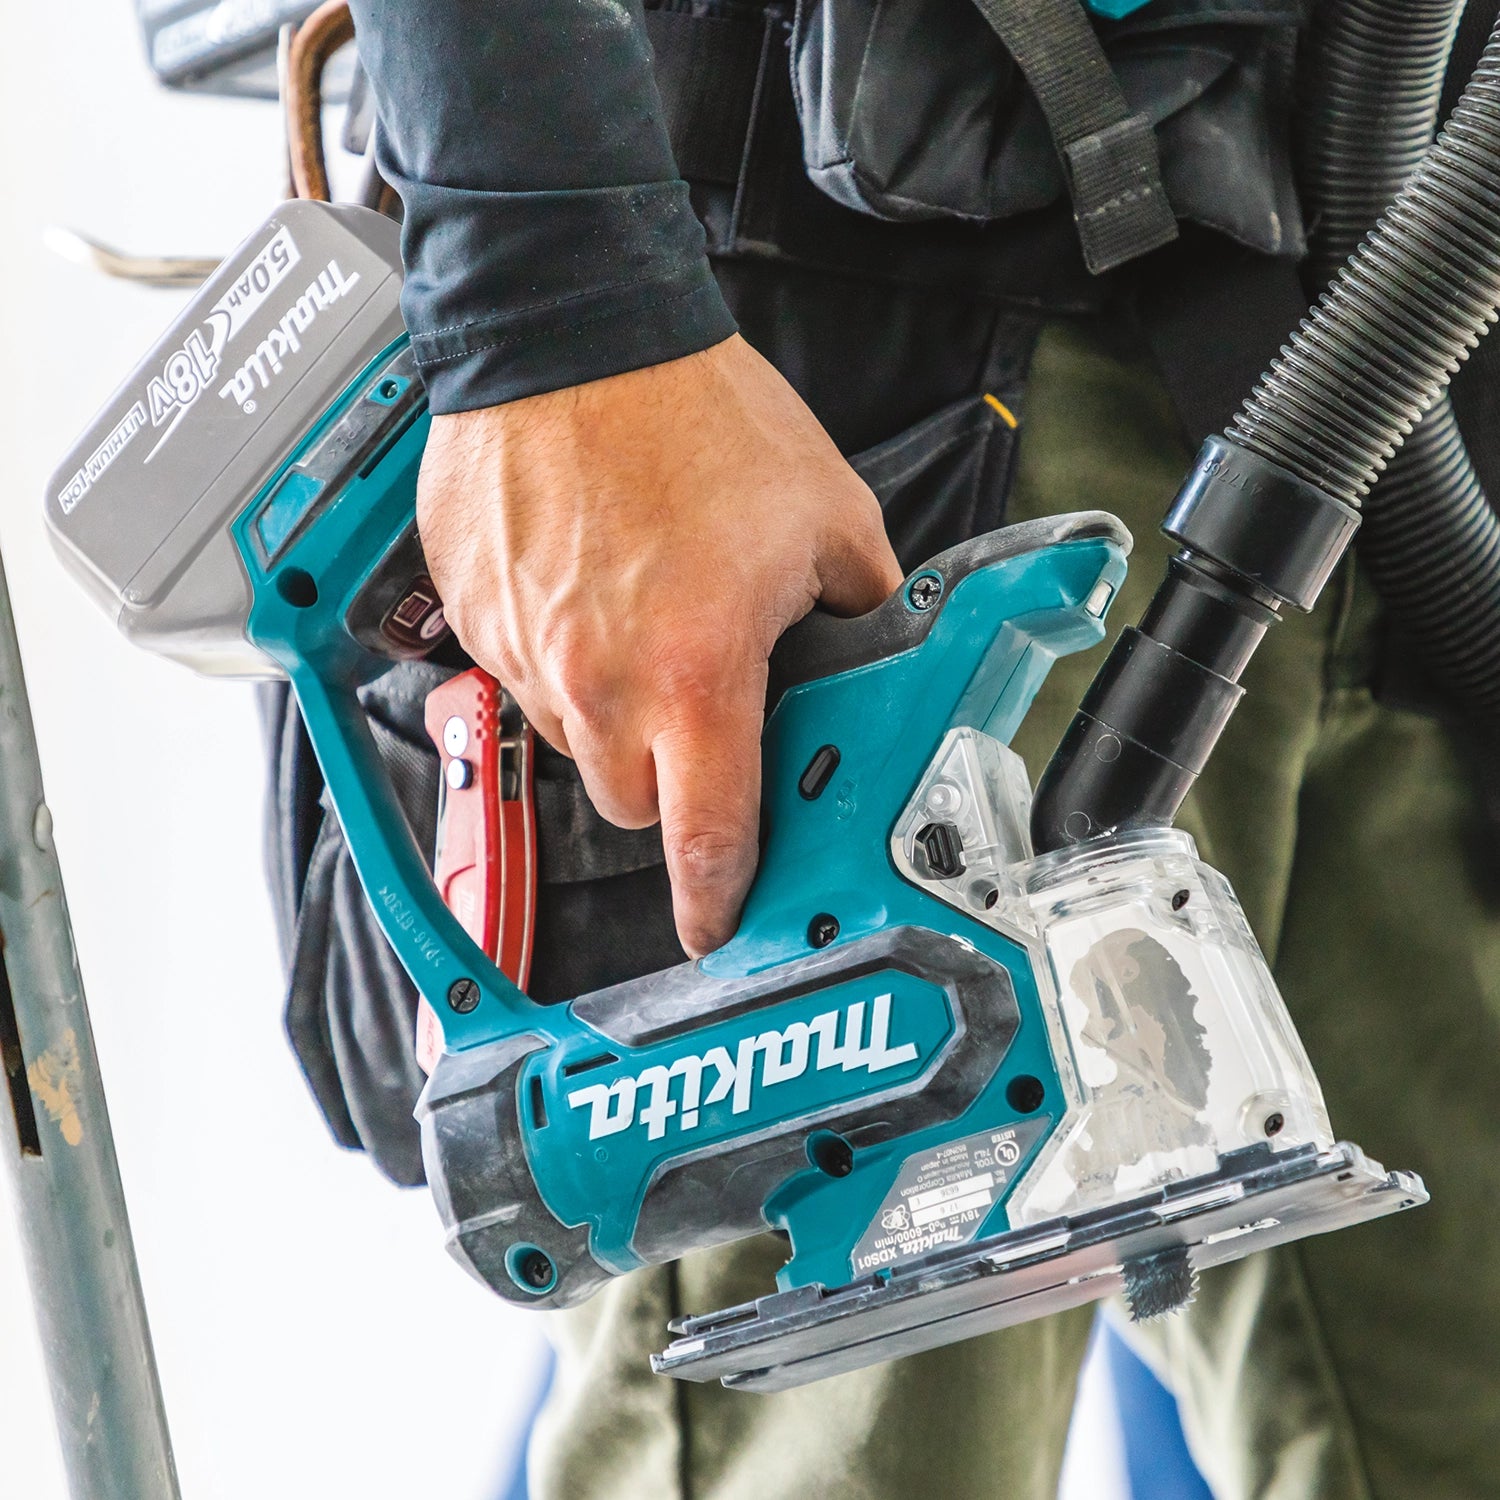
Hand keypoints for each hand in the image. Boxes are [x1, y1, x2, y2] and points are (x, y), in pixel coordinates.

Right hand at [417, 334, 902, 956]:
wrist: (574, 327)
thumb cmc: (696, 413)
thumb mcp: (829, 516)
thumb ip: (861, 610)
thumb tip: (876, 651)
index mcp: (695, 675)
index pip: (705, 837)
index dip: (716, 898)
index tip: (716, 926)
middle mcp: (598, 683)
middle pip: (630, 802)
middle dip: (666, 777)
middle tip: (694, 701)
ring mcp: (523, 651)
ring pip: (570, 741)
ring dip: (607, 711)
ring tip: (639, 615)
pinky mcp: (472, 613)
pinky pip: (519, 673)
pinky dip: (555, 653)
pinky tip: (586, 582)